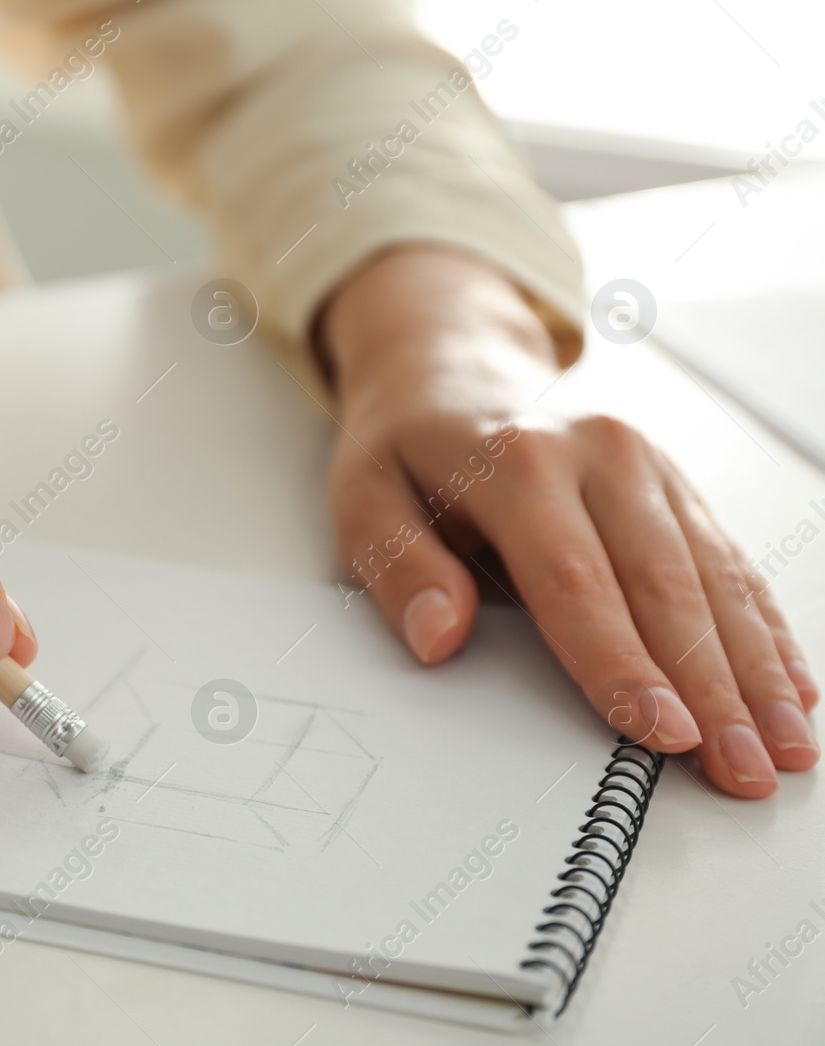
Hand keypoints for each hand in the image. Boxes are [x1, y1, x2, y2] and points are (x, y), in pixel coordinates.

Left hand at [318, 246, 817, 797]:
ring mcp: (648, 466)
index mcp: (518, 462)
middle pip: (665, 587)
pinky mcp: (674, 485)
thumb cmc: (408, 449)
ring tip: (784, 746)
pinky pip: (730, 563)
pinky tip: (791, 687)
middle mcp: (598, 454)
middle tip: (741, 770)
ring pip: (715, 580)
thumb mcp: (363, 498)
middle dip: (711, 689)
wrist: (452, 373)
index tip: (661, 731)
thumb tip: (438, 637)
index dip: (623, 665)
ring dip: (756, 671)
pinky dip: (764, 629)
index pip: (577, 583)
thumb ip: (398, 569)